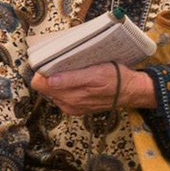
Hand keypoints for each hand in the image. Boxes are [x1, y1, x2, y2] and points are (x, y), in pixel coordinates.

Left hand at [30, 62, 155, 115]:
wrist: (130, 91)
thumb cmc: (115, 78)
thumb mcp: (96, 73)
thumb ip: (71, 78)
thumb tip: (49, 80)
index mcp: (71, 95)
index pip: (39, 83)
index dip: (41, 71)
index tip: (48, 61)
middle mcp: (68, 104)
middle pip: (43, 87)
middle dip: (49, 75)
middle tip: (61, 64)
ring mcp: (72, 107)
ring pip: (51, 92)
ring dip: (57, 82)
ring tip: (70, 73)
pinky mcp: (76, 108)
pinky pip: (61, 96)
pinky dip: (65, 88)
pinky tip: (75, 82)